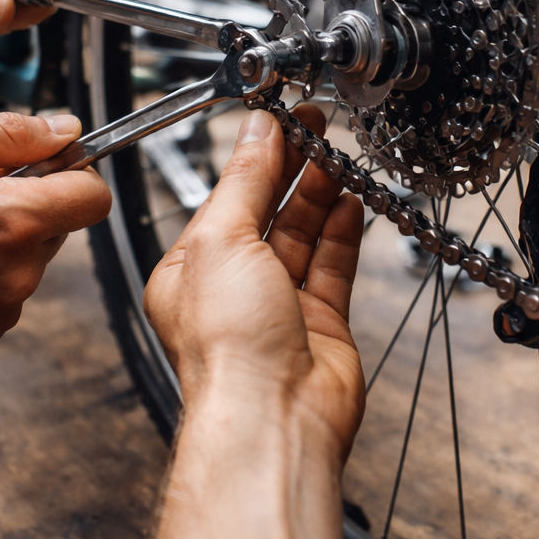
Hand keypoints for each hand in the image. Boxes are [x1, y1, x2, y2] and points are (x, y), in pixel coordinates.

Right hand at [0, 113, 109, 371]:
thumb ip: (6, 134)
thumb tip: (61, 129)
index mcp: (9, 221)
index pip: (93, 196)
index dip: (74, 171)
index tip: (47, 163)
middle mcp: (15, 274)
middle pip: (58, 225)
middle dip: (23, 202)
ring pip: (27, 259)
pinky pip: (1, 291)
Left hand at [143, 107, 365, 458]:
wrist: (273, 417)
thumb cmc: (228, 349)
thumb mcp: (222, 241)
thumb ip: (244, 182)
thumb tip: (256, 134)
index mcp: (189, 271)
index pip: (225, 197)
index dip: (254, 156)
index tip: (280, 121)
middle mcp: (232, 289)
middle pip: (266, 212)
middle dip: (291, 169)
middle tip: (316, 129)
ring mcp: (278, 307)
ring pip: (302, 235)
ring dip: (319, 193)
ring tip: (336, 155)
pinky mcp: (320, 324)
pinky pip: (332, 265)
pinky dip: (342, 231)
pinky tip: (349, 200)